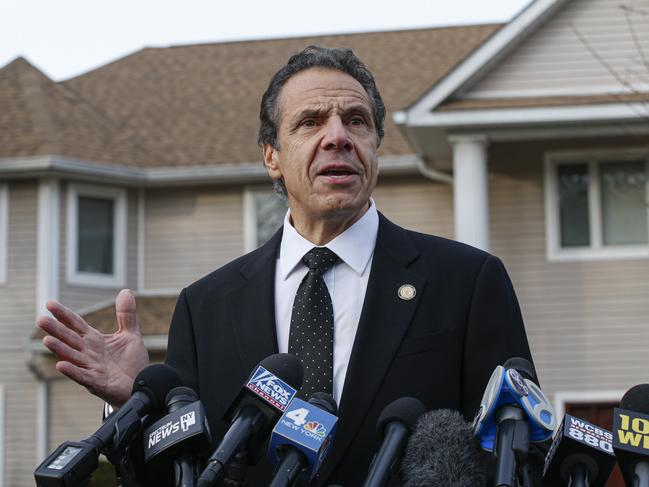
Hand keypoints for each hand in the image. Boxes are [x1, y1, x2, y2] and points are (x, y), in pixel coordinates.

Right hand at [37, 289, 149, 406]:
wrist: (141, 385)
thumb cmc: (131, 363)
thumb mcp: (131, 334)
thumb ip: (127, 314)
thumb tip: (125, 290)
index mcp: (94, 340)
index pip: (76, 325)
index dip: (64, 314)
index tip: (49, 303)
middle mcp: (88, 353)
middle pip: (69, 339)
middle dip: (56, 330)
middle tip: (40, 319)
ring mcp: (91, 368)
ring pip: (72, 357)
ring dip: (59, 349)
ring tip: (46, 340)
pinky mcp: (97, 383)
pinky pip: (82, 376)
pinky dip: (72, 371)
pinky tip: (61, 365)